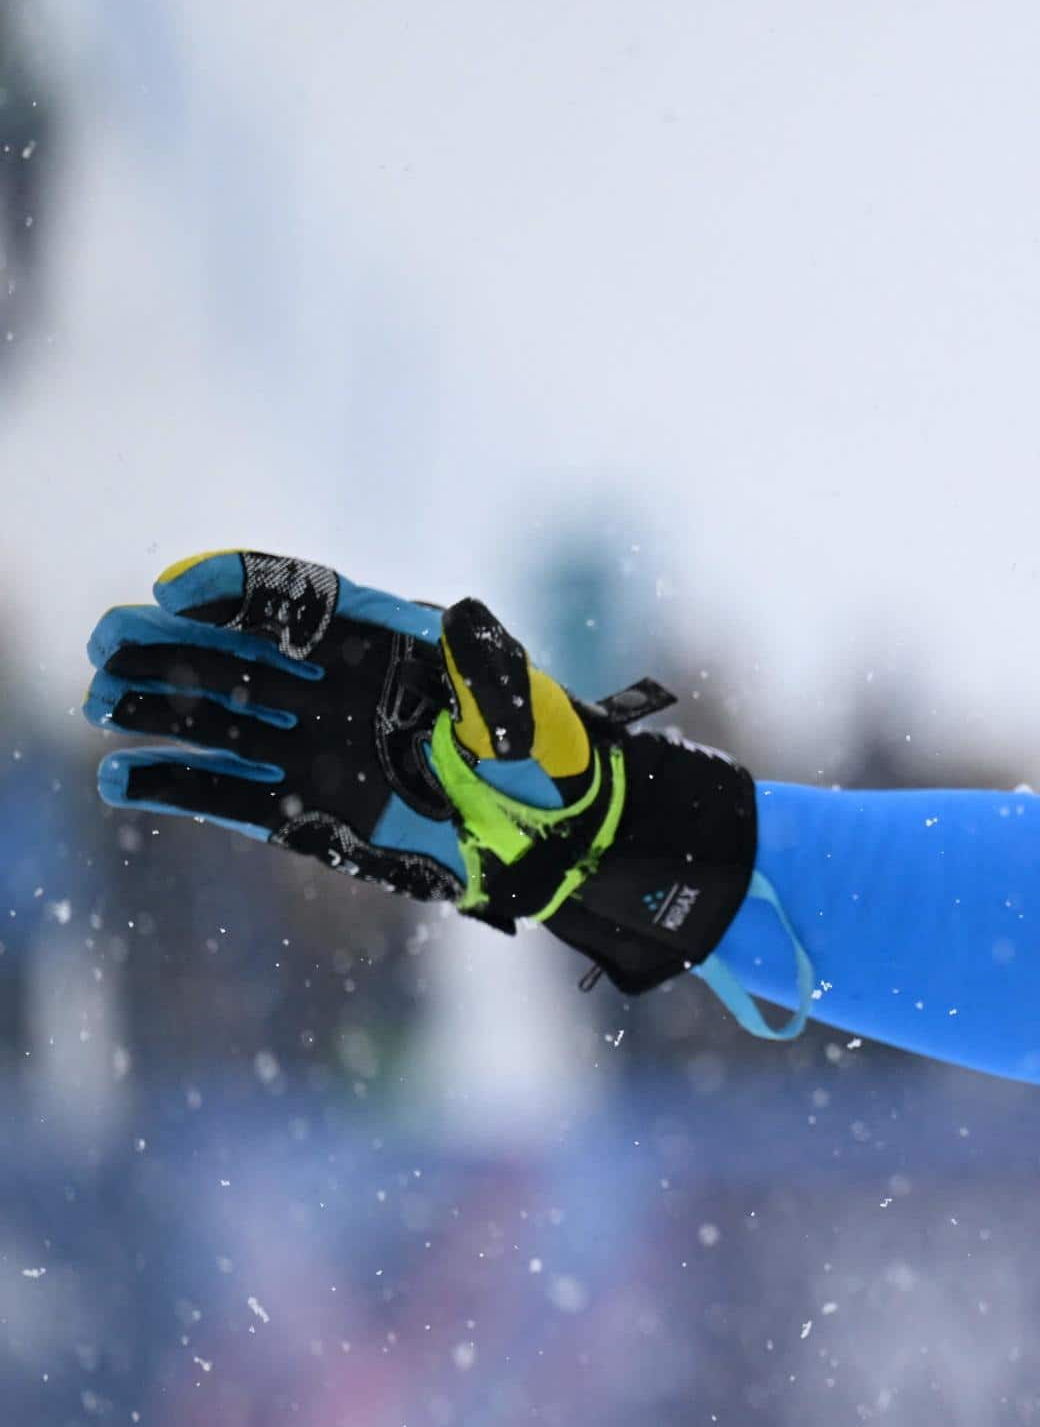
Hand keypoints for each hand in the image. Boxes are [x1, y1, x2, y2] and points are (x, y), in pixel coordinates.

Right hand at [84, 549, 754, 993]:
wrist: (552, 840)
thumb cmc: (548, 760)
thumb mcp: (529, 704)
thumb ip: (490, 666)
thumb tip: (464, 616)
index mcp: (384, 646)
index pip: (297, 599)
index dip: (237, 586)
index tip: (177, 587)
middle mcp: (337, 692)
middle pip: (239, 654)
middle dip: (171, 644)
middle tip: (108, 641)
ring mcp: (317, 751)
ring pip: (221, 720)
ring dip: (158, 708)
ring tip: (101, 701)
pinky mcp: (308, 812)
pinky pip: (230, 795)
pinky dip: (178, 785)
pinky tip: (122, 776)